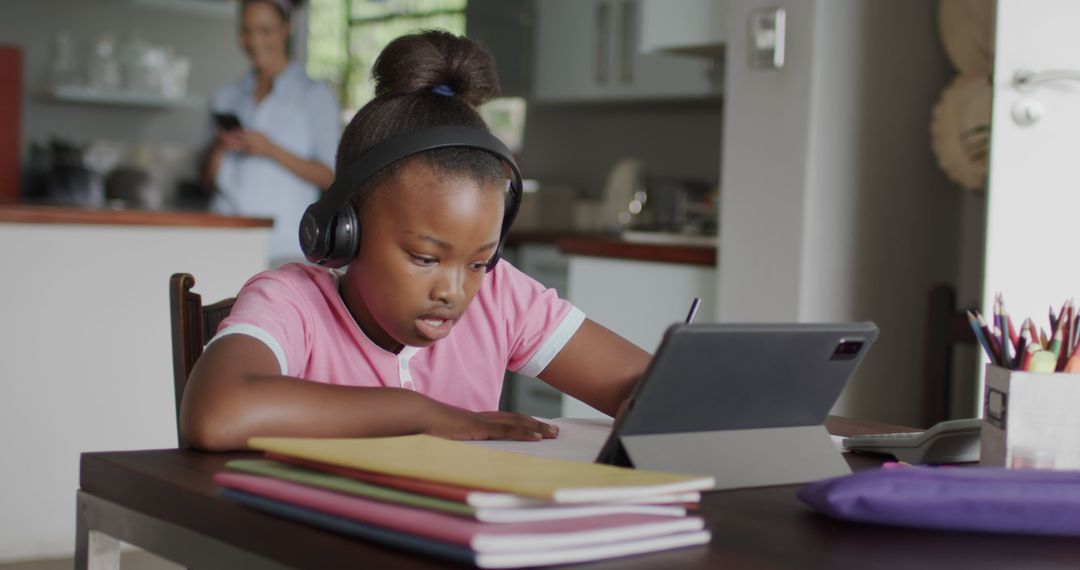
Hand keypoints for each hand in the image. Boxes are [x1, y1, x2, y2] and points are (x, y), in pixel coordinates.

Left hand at [216, 129, 276, 156]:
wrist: (271, 150)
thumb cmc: (265, 141)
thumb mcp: (259, 134)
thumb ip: (250, 132)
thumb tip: (242, 130)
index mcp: (253, 133)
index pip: (241, 131)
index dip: (233, 131)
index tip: (226, 130)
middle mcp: (251, 139)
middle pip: (238, 136)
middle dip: (229, 135)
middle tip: (221, 135)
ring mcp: (251, 145)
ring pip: (238, 143)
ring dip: (230, 141)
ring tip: (223, 141)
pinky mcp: (250, 151)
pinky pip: (241, 149)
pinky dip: (235, 147)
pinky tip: (230, 147)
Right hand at [425, 405, 559, 440]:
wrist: (416, 416)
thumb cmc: (425, 428)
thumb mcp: (445, 439)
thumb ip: (455, 444)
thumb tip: (459, 459)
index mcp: (475, 421)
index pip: (504, 421)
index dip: (522, 424)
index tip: (537, 428)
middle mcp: (482, 419)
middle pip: (516, 420)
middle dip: (536, 425)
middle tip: (554, 431)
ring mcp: (482, 422)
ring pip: (516, 423)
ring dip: (537, 428)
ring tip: (553, 434)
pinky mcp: (480, 428)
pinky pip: (506, 430)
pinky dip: (524, 433)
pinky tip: (537, 437)